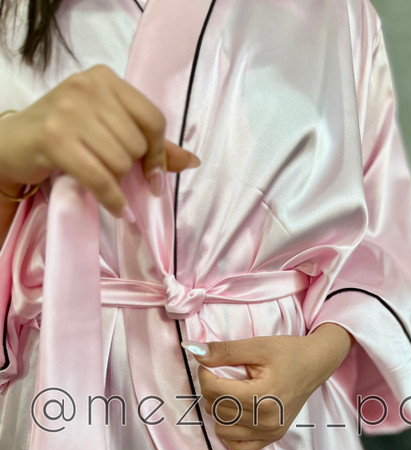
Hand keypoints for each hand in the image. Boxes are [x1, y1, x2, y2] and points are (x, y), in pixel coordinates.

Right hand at [0, 64, 199, 217]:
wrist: (12, 144)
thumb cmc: (65, 135)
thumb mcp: (108, 128)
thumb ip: (150, 143)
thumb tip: (192, 160)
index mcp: (105, 79)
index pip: (152, 118)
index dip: (157, 152)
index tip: (153, 174)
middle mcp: (87, 87)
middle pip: (136, 143)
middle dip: (130, 168)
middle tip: (112, 172)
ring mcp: (68, 111)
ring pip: (119, 161)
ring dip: (116, 182)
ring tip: (100, 179)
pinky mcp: (55, 139)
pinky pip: (101, 179)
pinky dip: (113, 201)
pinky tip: (118, 210)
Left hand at [183, 323, 353, 449]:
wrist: (314, 365)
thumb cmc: (288, 353)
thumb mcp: (256, 346)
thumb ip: (224, 351)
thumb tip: (193, 351)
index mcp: (264, 395)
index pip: (216, 392)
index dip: (205, 375)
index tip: (210, 366)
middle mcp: (267, 419)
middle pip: (217, 409)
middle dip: (211, 391)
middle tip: (222, 376)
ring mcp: (270, 432)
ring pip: (222, 428)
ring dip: (219, 411)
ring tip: (230, 394)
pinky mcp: (272, 438)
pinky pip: (237, 447)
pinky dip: (230, 432)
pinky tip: (234, 415)